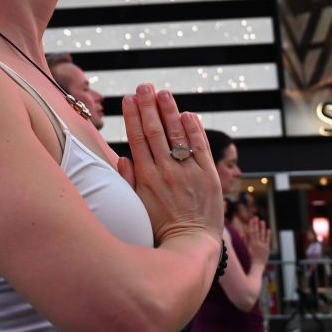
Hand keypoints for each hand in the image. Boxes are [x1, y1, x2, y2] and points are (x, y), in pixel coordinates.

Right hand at [117, 84, 222, 247]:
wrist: (190, 245)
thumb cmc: (160, 228)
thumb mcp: (137, 206)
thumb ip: (128, 180)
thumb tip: (123, 156)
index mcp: (146, 177)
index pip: (137, 139)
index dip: (133, 116)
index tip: (128, 99)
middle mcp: (166, 171)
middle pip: (155, 131)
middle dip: (148, 106)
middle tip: (144, 86)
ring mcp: (188, 172)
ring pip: (176, 135)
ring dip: (169, 111)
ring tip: (163, 93)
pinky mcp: (208, 176)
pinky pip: (200, 147)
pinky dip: (194, 130)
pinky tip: (188, 114)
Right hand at [243, 217, 269, 261]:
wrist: (256, 267)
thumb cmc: (249, 259)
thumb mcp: (245, 250)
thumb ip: (244, 241)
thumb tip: (242, 232)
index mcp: (252, 243)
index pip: (252, 232)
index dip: (252, 225)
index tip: (251, 219)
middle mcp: (258, 243)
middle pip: (257, 232)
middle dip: (256, 224)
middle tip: (256, 217)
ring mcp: (263, 246)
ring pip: (263, 235)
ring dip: (262, 228)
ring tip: (262, 221)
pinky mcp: (267, 249)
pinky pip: (268, 240)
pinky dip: (268, 235)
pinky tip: (268, 230)